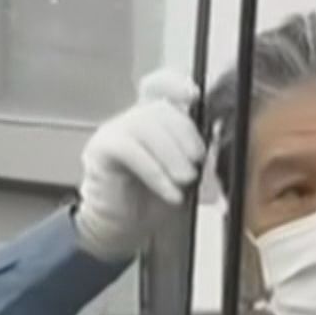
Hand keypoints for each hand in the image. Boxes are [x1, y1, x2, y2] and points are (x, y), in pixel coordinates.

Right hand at [74, 72, 204, 260]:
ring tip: (184, 180)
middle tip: (197, 163)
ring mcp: (114, 131)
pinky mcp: (100, 149)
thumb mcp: (184, 174)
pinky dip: (155, 172)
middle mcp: (132, 120)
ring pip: (146, 126)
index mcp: (154, 119)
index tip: (194, 95)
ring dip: (171, 155)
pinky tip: (170, 192)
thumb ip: (195, 154)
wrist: (124, 230)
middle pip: (161, 108)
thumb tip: (215, 144)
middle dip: (185, 135)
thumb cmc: (153, 201)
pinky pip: (130, 150)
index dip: (174, 84)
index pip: (159, 86)